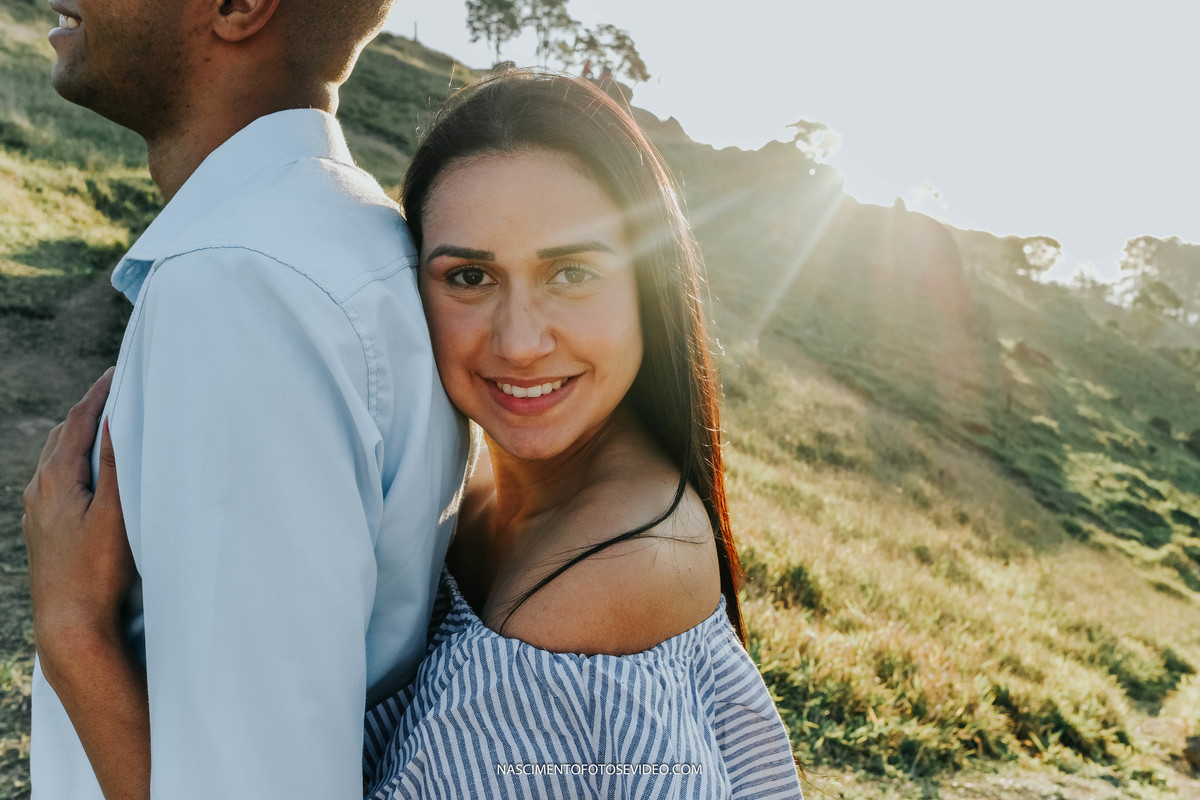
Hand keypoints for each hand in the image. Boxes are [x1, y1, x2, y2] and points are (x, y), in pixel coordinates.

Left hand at [22, 367, 134, 672]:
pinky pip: (56, 484)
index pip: (76, 421)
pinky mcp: (43, 534)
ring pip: (55, 461)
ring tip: (104, 428)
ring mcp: (37, 514)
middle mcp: (38, 491)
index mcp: (56, 479)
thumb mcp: (115, 513)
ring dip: (78, 439)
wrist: (70, 626)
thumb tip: (115, 419)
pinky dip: (74, 465)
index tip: (117, 371)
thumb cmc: (99, 572)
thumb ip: (114, 464)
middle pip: (60, 436)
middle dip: (87, 411)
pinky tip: (89, 479)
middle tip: (114, 392)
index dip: (98, 394)